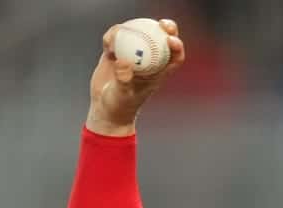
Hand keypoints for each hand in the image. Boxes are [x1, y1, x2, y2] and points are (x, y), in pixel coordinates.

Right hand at [86, 19, 185, 135]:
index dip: (177, 46)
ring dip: (132, 28)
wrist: (105, 108)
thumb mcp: (122, 95)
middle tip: (161, 24)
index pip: (174, 58)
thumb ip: (123, 80)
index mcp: (157, 73)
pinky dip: (113, 36)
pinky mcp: (117, 53)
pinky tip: (107, 43)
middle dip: (166, 29)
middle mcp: (148, 61)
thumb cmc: (119, 107)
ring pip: (139, 34)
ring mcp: (132, 55)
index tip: (171, 39)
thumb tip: (124, 61)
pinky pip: (117, 38)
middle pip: (162, 41)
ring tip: (119, 33)